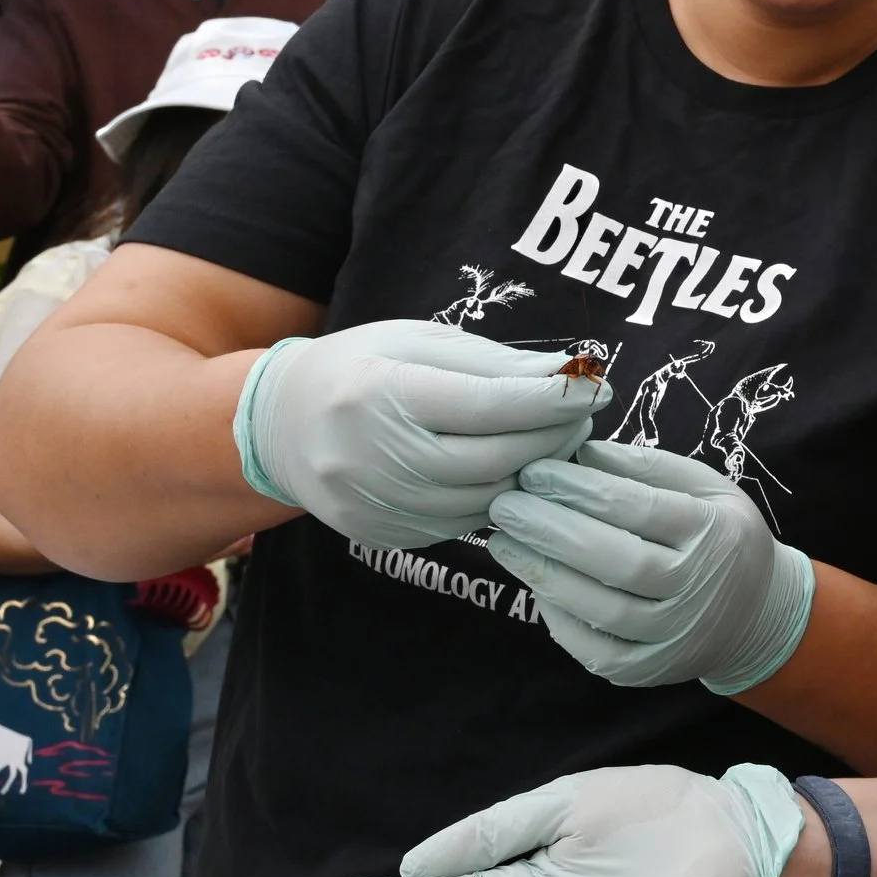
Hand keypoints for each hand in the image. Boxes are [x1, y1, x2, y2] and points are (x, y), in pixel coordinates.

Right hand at [234, 319, 608, 549]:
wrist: (280, 424)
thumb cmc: (361, 368)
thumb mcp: (419, 342)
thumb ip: (492, 362)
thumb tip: (564, 377)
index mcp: (381, 394)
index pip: (489, 405)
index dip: (552, 399)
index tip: (596, 387)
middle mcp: (371, 456)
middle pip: (494, 458)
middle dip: (553, 437)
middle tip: (584, 416)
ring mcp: (372, 504)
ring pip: (484, 499)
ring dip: (534, 472)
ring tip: (556, 441)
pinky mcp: (380, 534)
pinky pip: (460, 524)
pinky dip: (498, 498)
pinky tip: (514, 471)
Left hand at [485, 439, 813, 694]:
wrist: (756, 614)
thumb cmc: (721, 536)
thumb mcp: (708, 488)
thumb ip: (651, 467)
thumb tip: (584, 452)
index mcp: (713, 533)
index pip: (639, 508)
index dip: (580, 489)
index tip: (535, 472)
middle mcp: (696, 589)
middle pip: (615, 560)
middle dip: (550, 530)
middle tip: (505, 505)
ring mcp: (674, 637)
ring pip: (601, 608)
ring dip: (543, 573)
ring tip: (504, 541)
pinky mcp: (649, 670)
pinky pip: (595, 650)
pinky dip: (559, 619)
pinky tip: (535, 585)